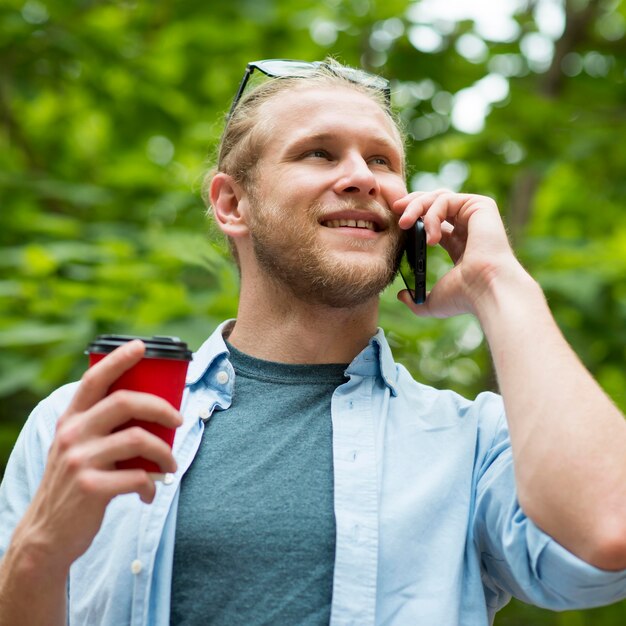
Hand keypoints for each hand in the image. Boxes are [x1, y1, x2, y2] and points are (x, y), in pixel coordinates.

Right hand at [12, 340, 181, 572]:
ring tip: (171, 465)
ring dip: (165, 452)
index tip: (141, 346)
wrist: (46, 535)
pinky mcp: (91, 488)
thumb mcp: (77, 449)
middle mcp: (72, 434)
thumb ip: (102, 428)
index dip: (118, 359)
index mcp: (71, 420)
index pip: (94, 379)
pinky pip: (138, 476)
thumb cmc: (74, 484)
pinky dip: (151, 484)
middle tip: (178, 420)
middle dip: (161, 407)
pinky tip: (149, 492)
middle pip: (125, 401)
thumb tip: (154, 413)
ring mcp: (79, 460)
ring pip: (139, 438)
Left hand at [393, 189, 524, 317]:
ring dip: (416, 207)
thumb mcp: (432, 301)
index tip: (396, 222)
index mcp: (459, 243)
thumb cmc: (464, 298)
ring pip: (438, 196)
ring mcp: (475, 214)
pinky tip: (431, 238)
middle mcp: (468, 226)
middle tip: (394, 210)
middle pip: (435, 201)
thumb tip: (402, 296)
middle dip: (412, 202)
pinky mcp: (481, 206)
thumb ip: (415, 299)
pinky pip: (446, 200)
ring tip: (404, 224)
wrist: (485, 291)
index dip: (413, 217)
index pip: (433, 220)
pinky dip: (432, 215)